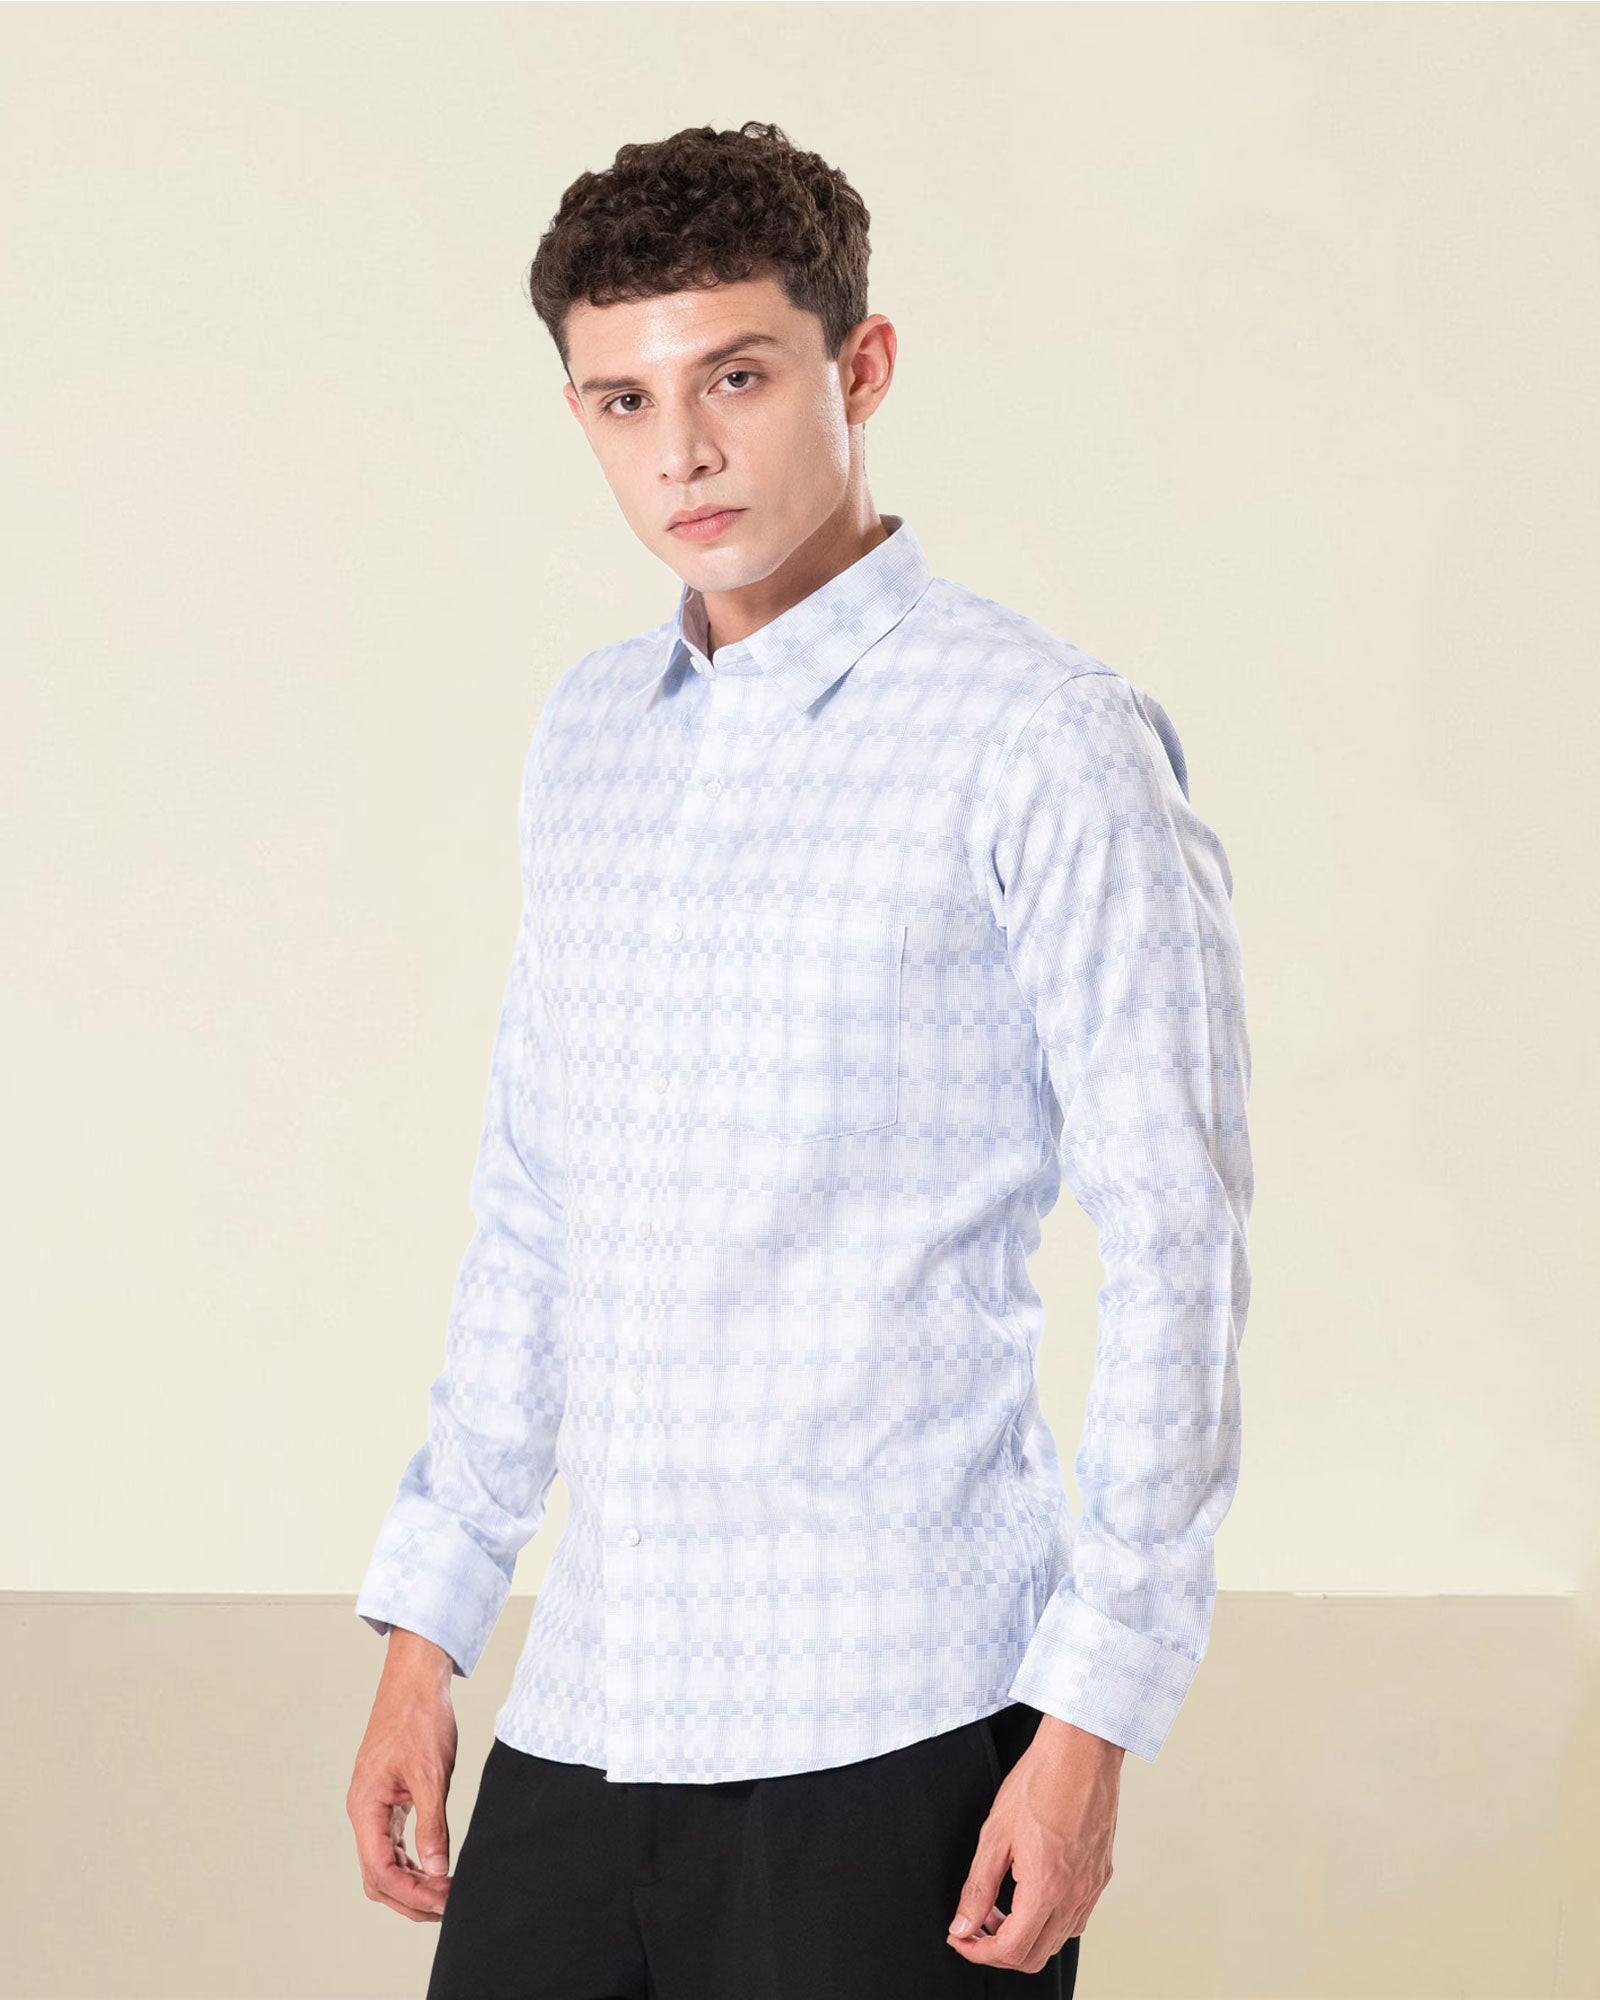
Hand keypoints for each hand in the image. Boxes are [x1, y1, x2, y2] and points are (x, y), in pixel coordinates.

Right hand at [346, 1630, 459, 1922]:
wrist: (416, 1681)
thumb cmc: (419, 1718)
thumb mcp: (432, 1774)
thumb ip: (432, 1825)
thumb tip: (438, 1870)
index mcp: (366, 1806)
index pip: (380, 1870)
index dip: (411, 1893)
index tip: (443, 1901)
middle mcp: (364, 1811)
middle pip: (378, 1876)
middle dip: (409, 1897)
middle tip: (447, 1906)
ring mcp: (374, 1805)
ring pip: (385, 1862)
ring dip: (412, 1883)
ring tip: (445, 1893)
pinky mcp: (388, 1798)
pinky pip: (393, 1843)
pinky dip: (413, 1861)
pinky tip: (436, 1868)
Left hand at [945, 1714, 1121, 1973]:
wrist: (1081, 1751)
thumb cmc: (1040, 1780)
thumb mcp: (995, 1834)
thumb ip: (977, 1888)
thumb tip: (963, 1925)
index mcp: (1046, 1888)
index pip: (1011, 1950)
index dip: (978, 1952)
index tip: (960, 1938)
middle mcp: (1075, 1896)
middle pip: (1035, 1956)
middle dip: (998, 1951)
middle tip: (975, 1927)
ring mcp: (1092, 1888)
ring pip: (1057, 1941)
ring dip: (1024, 1937)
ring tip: (999, 1908)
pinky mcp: (1101, 1875)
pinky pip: (1075, 1919)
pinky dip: (1049, 1922)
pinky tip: (1030, 1896)